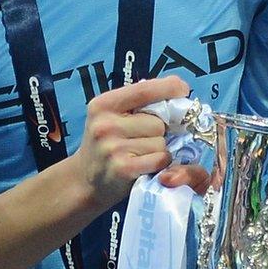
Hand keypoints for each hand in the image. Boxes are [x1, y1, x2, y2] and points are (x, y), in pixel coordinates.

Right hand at [71, 76, 198, 206]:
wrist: (84, 181)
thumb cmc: (106, 144)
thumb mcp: (112, 116)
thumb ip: (139, 102)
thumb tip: (177, 88)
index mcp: (103, 105)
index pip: (144, 90)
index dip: (169, 88)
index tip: (183, 90)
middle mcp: (105, 124)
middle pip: (158, 122)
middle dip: (160, 131)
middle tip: (144, 139)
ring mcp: (113, 147)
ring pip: (161, 142)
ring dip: (159, 149)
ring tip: (141, 154)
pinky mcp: (124, 168)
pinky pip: (160, 159)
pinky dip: (160, 163)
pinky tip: (145, 165)